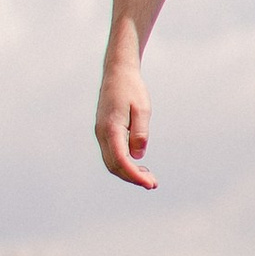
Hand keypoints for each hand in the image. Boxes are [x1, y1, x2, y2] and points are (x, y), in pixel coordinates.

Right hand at [95, 26, 156, 186]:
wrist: (118, 72)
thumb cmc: (132, 88)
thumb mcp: (142, 109)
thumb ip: (140, 133)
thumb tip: (137, 156)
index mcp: (111, 128)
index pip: (121, 160)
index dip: (135, 175)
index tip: (149, 184)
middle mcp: (102, 133)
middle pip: (114, 165)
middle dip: (133, 177)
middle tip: (153, 184)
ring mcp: (101, 133)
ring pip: (111, 162)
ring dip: (128, 172)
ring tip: (149, 178)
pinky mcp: (104, 131)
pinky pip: (112, 153)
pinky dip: (124, 163)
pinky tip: (139, 165)